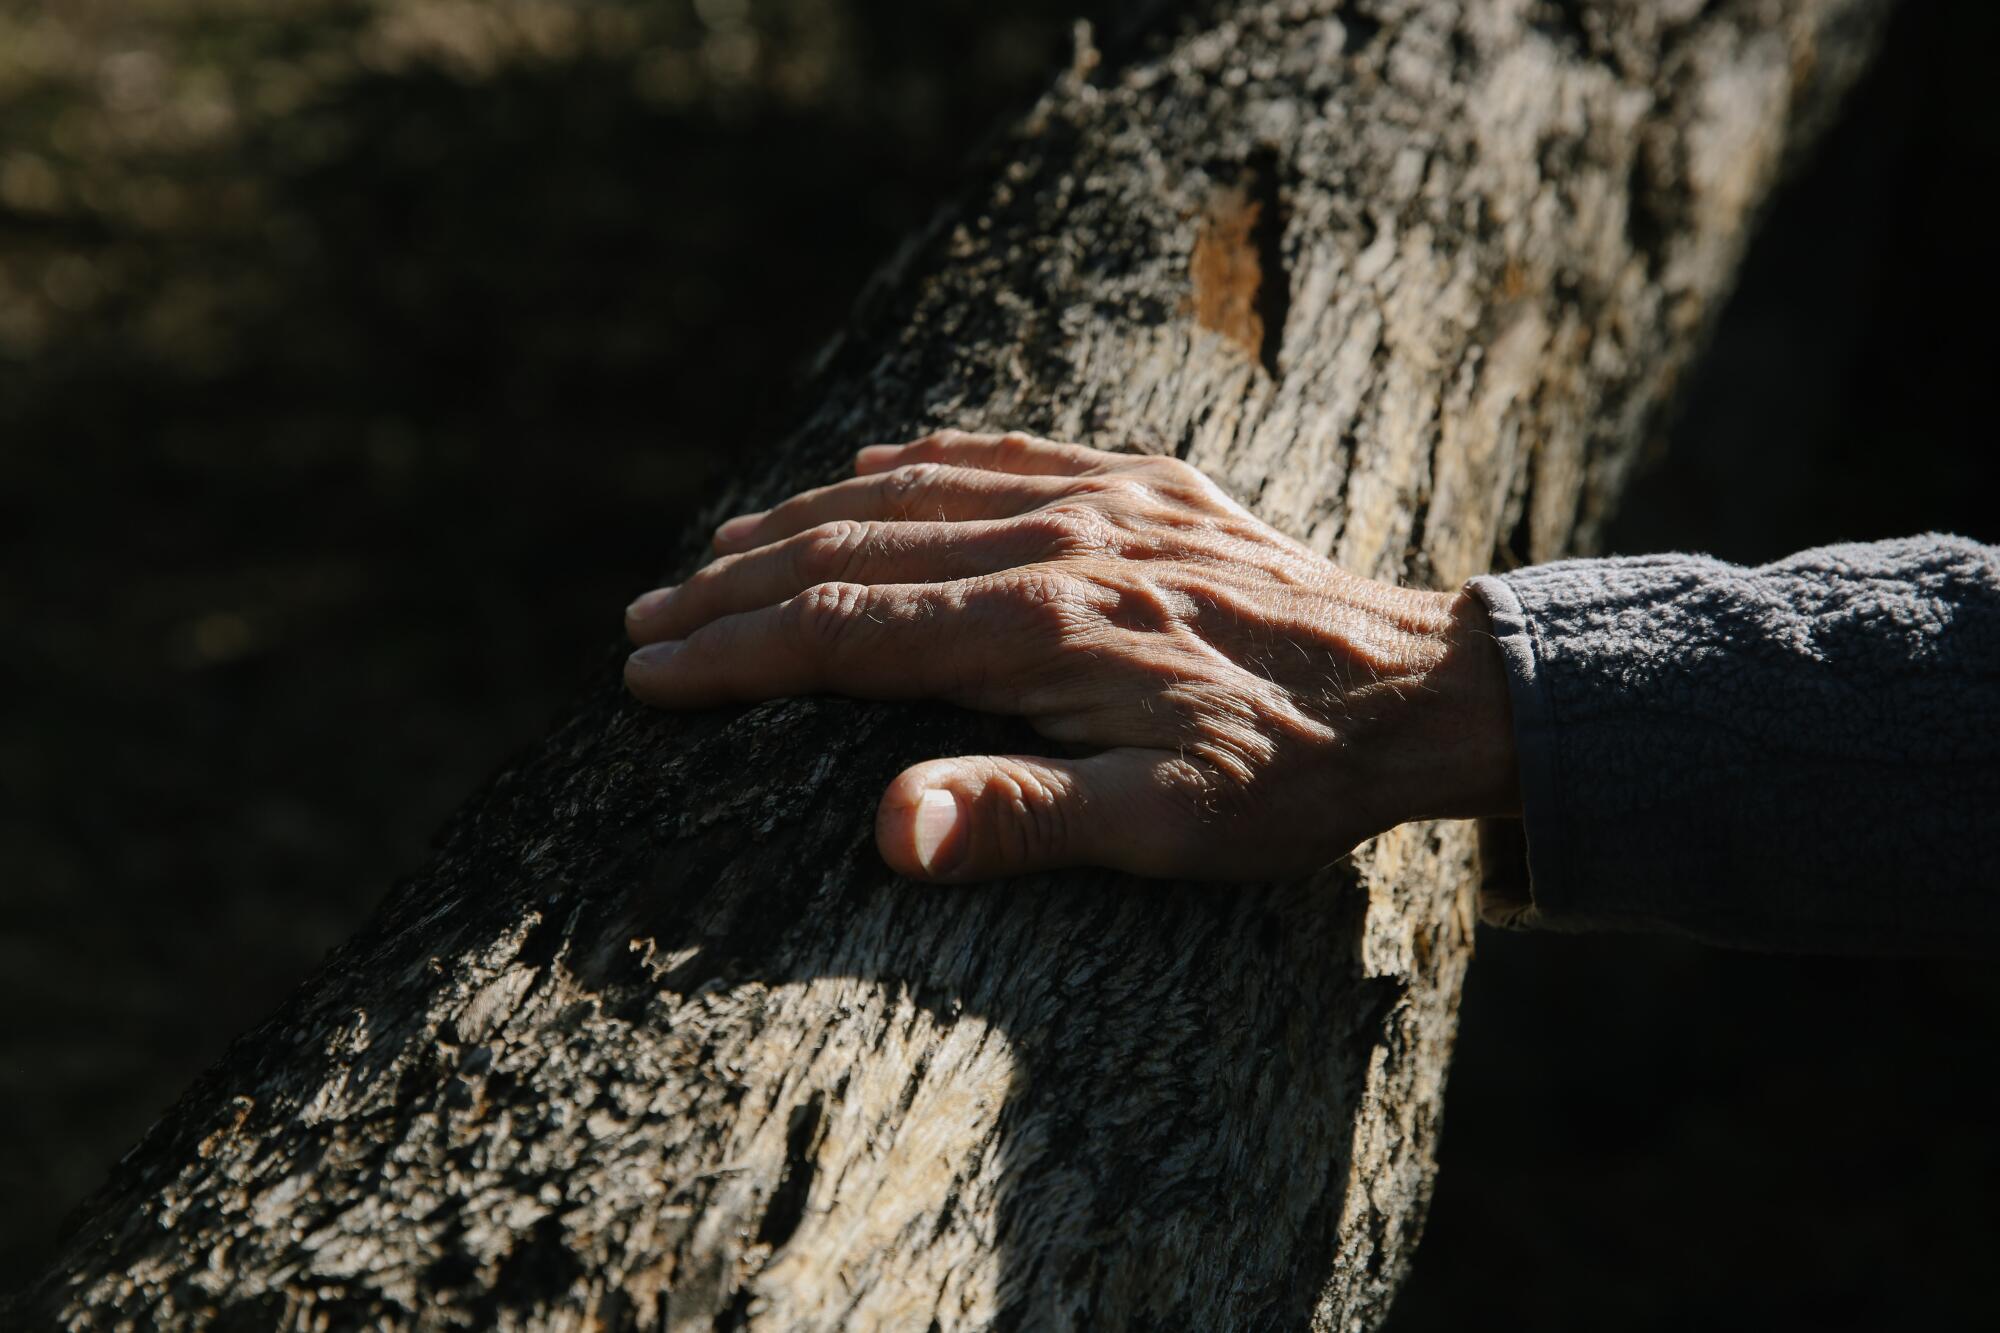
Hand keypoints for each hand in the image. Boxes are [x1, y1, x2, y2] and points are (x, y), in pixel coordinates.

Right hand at [624, 431, 1517, 882]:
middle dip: (732, 588)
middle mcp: (1055, 542)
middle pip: (850, 551)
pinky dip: (909, 462)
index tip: (643, 676)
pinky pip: (995, 451)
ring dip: (797, 522)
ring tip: (713, 550)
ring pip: (906, 491)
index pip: (843, 636)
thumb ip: (1021, 820)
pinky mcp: (1138, 480)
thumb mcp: (1167, 827)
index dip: (733, 657)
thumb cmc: (1291, 777)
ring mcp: (1097, 496)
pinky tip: (861, 468)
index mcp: (1043, 630)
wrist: (1420, 686)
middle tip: (640, 617)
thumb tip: (883, 832)